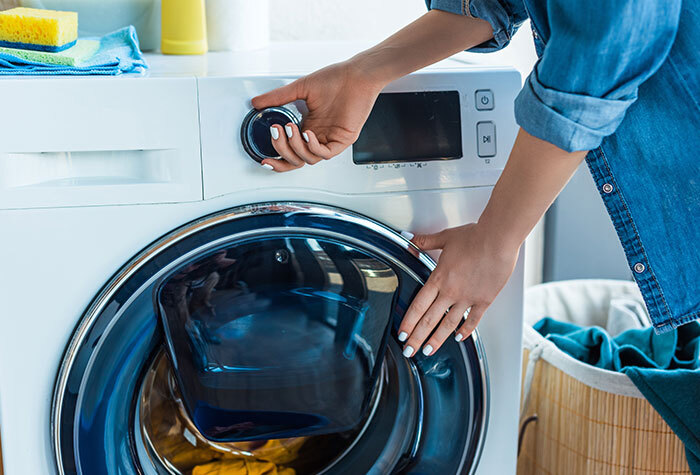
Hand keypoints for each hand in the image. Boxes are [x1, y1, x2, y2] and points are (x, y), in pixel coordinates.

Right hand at [250, 60, 383, 171]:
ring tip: (291, 129)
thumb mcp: (300, 89)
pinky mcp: (343, 140)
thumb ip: (278, 97)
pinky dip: (313, 147)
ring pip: (309, 158)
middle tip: (277, 132)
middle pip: (296, 160)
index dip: (277, 159)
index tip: (264, 158)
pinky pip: (325, 153)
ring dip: (296, 146)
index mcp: (307, 127)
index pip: (290, 152)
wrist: (356, 75)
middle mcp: (318, 136)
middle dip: (282, 150)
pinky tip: (307, 134)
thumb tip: (257, 102)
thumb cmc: (335, 80)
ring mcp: (330, 140)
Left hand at [398, 223, 519, 356]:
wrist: (498, 240)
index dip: (408, 322)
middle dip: (416, 338)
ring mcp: (467, 298)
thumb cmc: (474, 237)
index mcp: (438, 278)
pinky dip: (465, 330)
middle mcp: (451, 291)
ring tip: (428, 351)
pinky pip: (473, 320)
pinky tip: (459, 338)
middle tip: (409, 351)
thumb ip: (425, 242)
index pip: (418, 306)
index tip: (402, 334)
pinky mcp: (484, 300)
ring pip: (448, 324)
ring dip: (436, 340)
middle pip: (429, 320)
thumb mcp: (445, 237)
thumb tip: (409, 240)